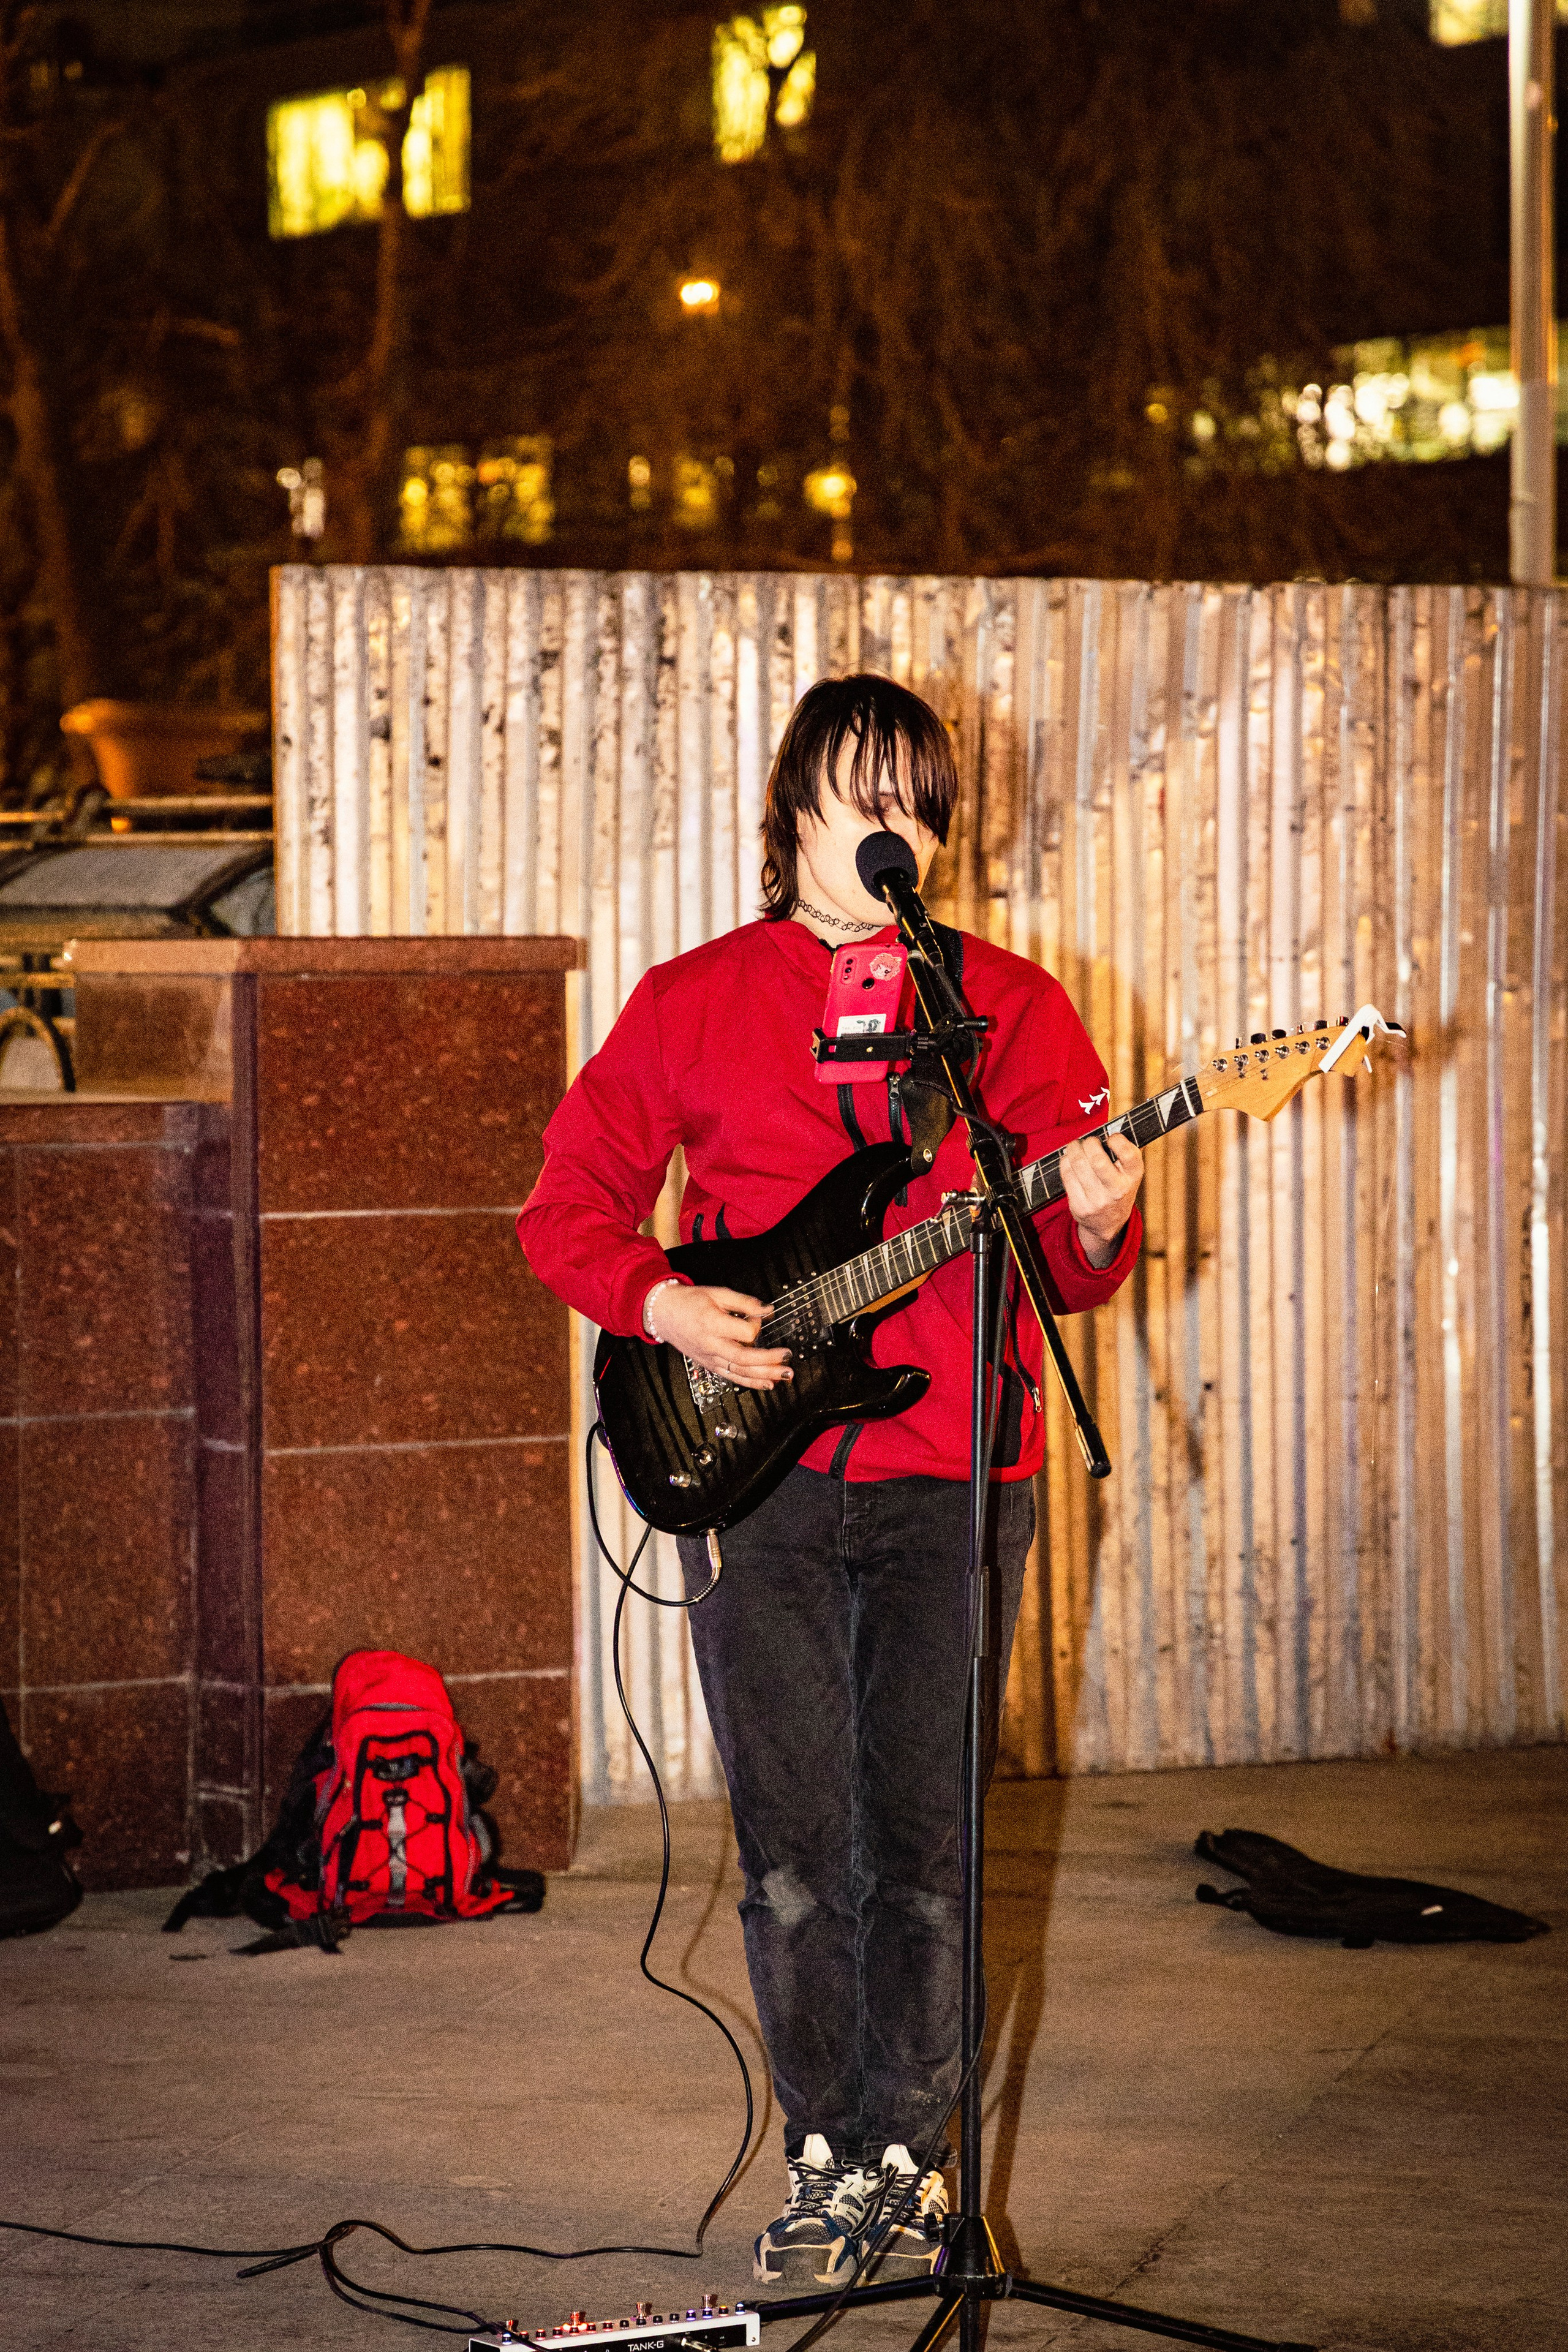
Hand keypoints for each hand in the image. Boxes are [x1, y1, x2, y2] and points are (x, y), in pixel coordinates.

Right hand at [645, 1282, 793, 1391]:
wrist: (663, 1313)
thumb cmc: (688, 1302)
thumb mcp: (717, 1293)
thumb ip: (744, 1302)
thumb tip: (767, 1309)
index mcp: (712, 1324)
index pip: (745, 1333)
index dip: (757, 1325)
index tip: (759, 1317)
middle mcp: (711, 1345)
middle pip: (744, 1359)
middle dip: (770, 1362)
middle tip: (788, 1359)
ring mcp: (709, 1358)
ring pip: (740, 1373)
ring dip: (765, 1376)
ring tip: (785, 1376)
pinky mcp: (709, 1365)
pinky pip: (732, 1377)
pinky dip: (751, 1383)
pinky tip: (767, 1384)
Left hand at [1059, 1129, 1142, 1267]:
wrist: (1108, 1224)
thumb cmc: (1118, 1188)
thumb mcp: (1129, 1174)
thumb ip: (1123, 1153)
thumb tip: (1107, 1130)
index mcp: (1133, 1177)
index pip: (1129, 1155)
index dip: (1118, 1141)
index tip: (1111, 1137)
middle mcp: (1117, 1190)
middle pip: (1097, 1159)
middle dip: (1089, 1143)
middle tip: (1088, 1141)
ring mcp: (1097, 1200)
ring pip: (1078, 1164)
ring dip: (1073, 1149)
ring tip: (1075, 1146)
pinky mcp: (1079, 1206)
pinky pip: (1067, 1175)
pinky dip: (1065, 1162)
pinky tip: (1069, 1159)